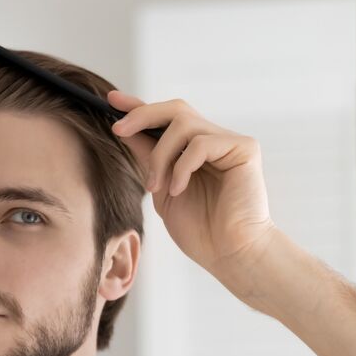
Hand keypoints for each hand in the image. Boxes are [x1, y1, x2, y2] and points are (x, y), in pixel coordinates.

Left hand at [107, 90, 276, 283]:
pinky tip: (179, 189)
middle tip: (118, 130)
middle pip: (176, 109)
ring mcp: (229, 143)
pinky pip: (202, 142)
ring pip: (184, 124)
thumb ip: (148, 159)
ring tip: (157, 186)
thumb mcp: (162, 190)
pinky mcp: (245, 148)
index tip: (111, 100)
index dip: (139, 107)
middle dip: (143, 115)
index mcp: (195, 151)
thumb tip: (125, 129)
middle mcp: (214, 141)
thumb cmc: (201, 231)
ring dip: (161, 155)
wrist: (230, 255)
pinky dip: (182, 165)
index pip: (166, 119)